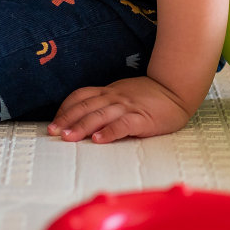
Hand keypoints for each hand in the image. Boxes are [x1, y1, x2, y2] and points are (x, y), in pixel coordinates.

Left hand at [47, 75, 193, 143]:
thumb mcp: (123, 94)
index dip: (65, 108)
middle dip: (67, 119)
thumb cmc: (149, 96)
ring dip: (82, 126)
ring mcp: (127, 107)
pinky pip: (122, 124)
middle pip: (85, 106)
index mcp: (108, 92)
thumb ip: (106, 102)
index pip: (80, 96)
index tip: (53, 122)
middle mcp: (114, 97)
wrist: (175, 90)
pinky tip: (99, 140)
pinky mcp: (141, 118)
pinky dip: (109, 132)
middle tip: (53, 132)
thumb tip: (86, 115)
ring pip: (99, 115)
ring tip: (69, 137)